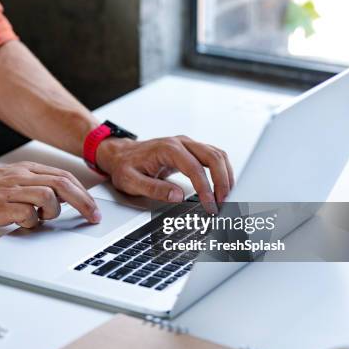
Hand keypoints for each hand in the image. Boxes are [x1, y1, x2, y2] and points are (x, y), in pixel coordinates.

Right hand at [0, 162, 99, 229]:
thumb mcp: (12, 181)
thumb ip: (36, 185)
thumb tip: (61, 198)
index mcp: (26, 169)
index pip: (63, 176)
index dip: (83, 193)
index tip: (93, 207)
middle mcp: (21, 177)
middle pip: (62, 184)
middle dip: (83, 202)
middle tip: (93, 217)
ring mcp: (11, 190)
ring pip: (48, 196)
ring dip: (53, 211)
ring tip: (42, 218)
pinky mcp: (2, 206)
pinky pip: (28, 214)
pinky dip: (32, 222)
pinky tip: (24, 224)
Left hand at [96, 136, 233, 213]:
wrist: (120, 154)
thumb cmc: (125, 166)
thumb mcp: (131, 181)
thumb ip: (154, 189)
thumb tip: (177, 196)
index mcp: (167, 149)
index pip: (195, 168)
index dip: (206, 188)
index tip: (210, 205)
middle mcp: (181, 143)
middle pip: (213, 157)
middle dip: (223, 181)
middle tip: (224, 203)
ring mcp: (187, 145)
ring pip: (217, 155)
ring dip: (226, 176)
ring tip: (227, 198)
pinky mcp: (191, 150)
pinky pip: (213, 157)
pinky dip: (222, 171)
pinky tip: (223, 187)